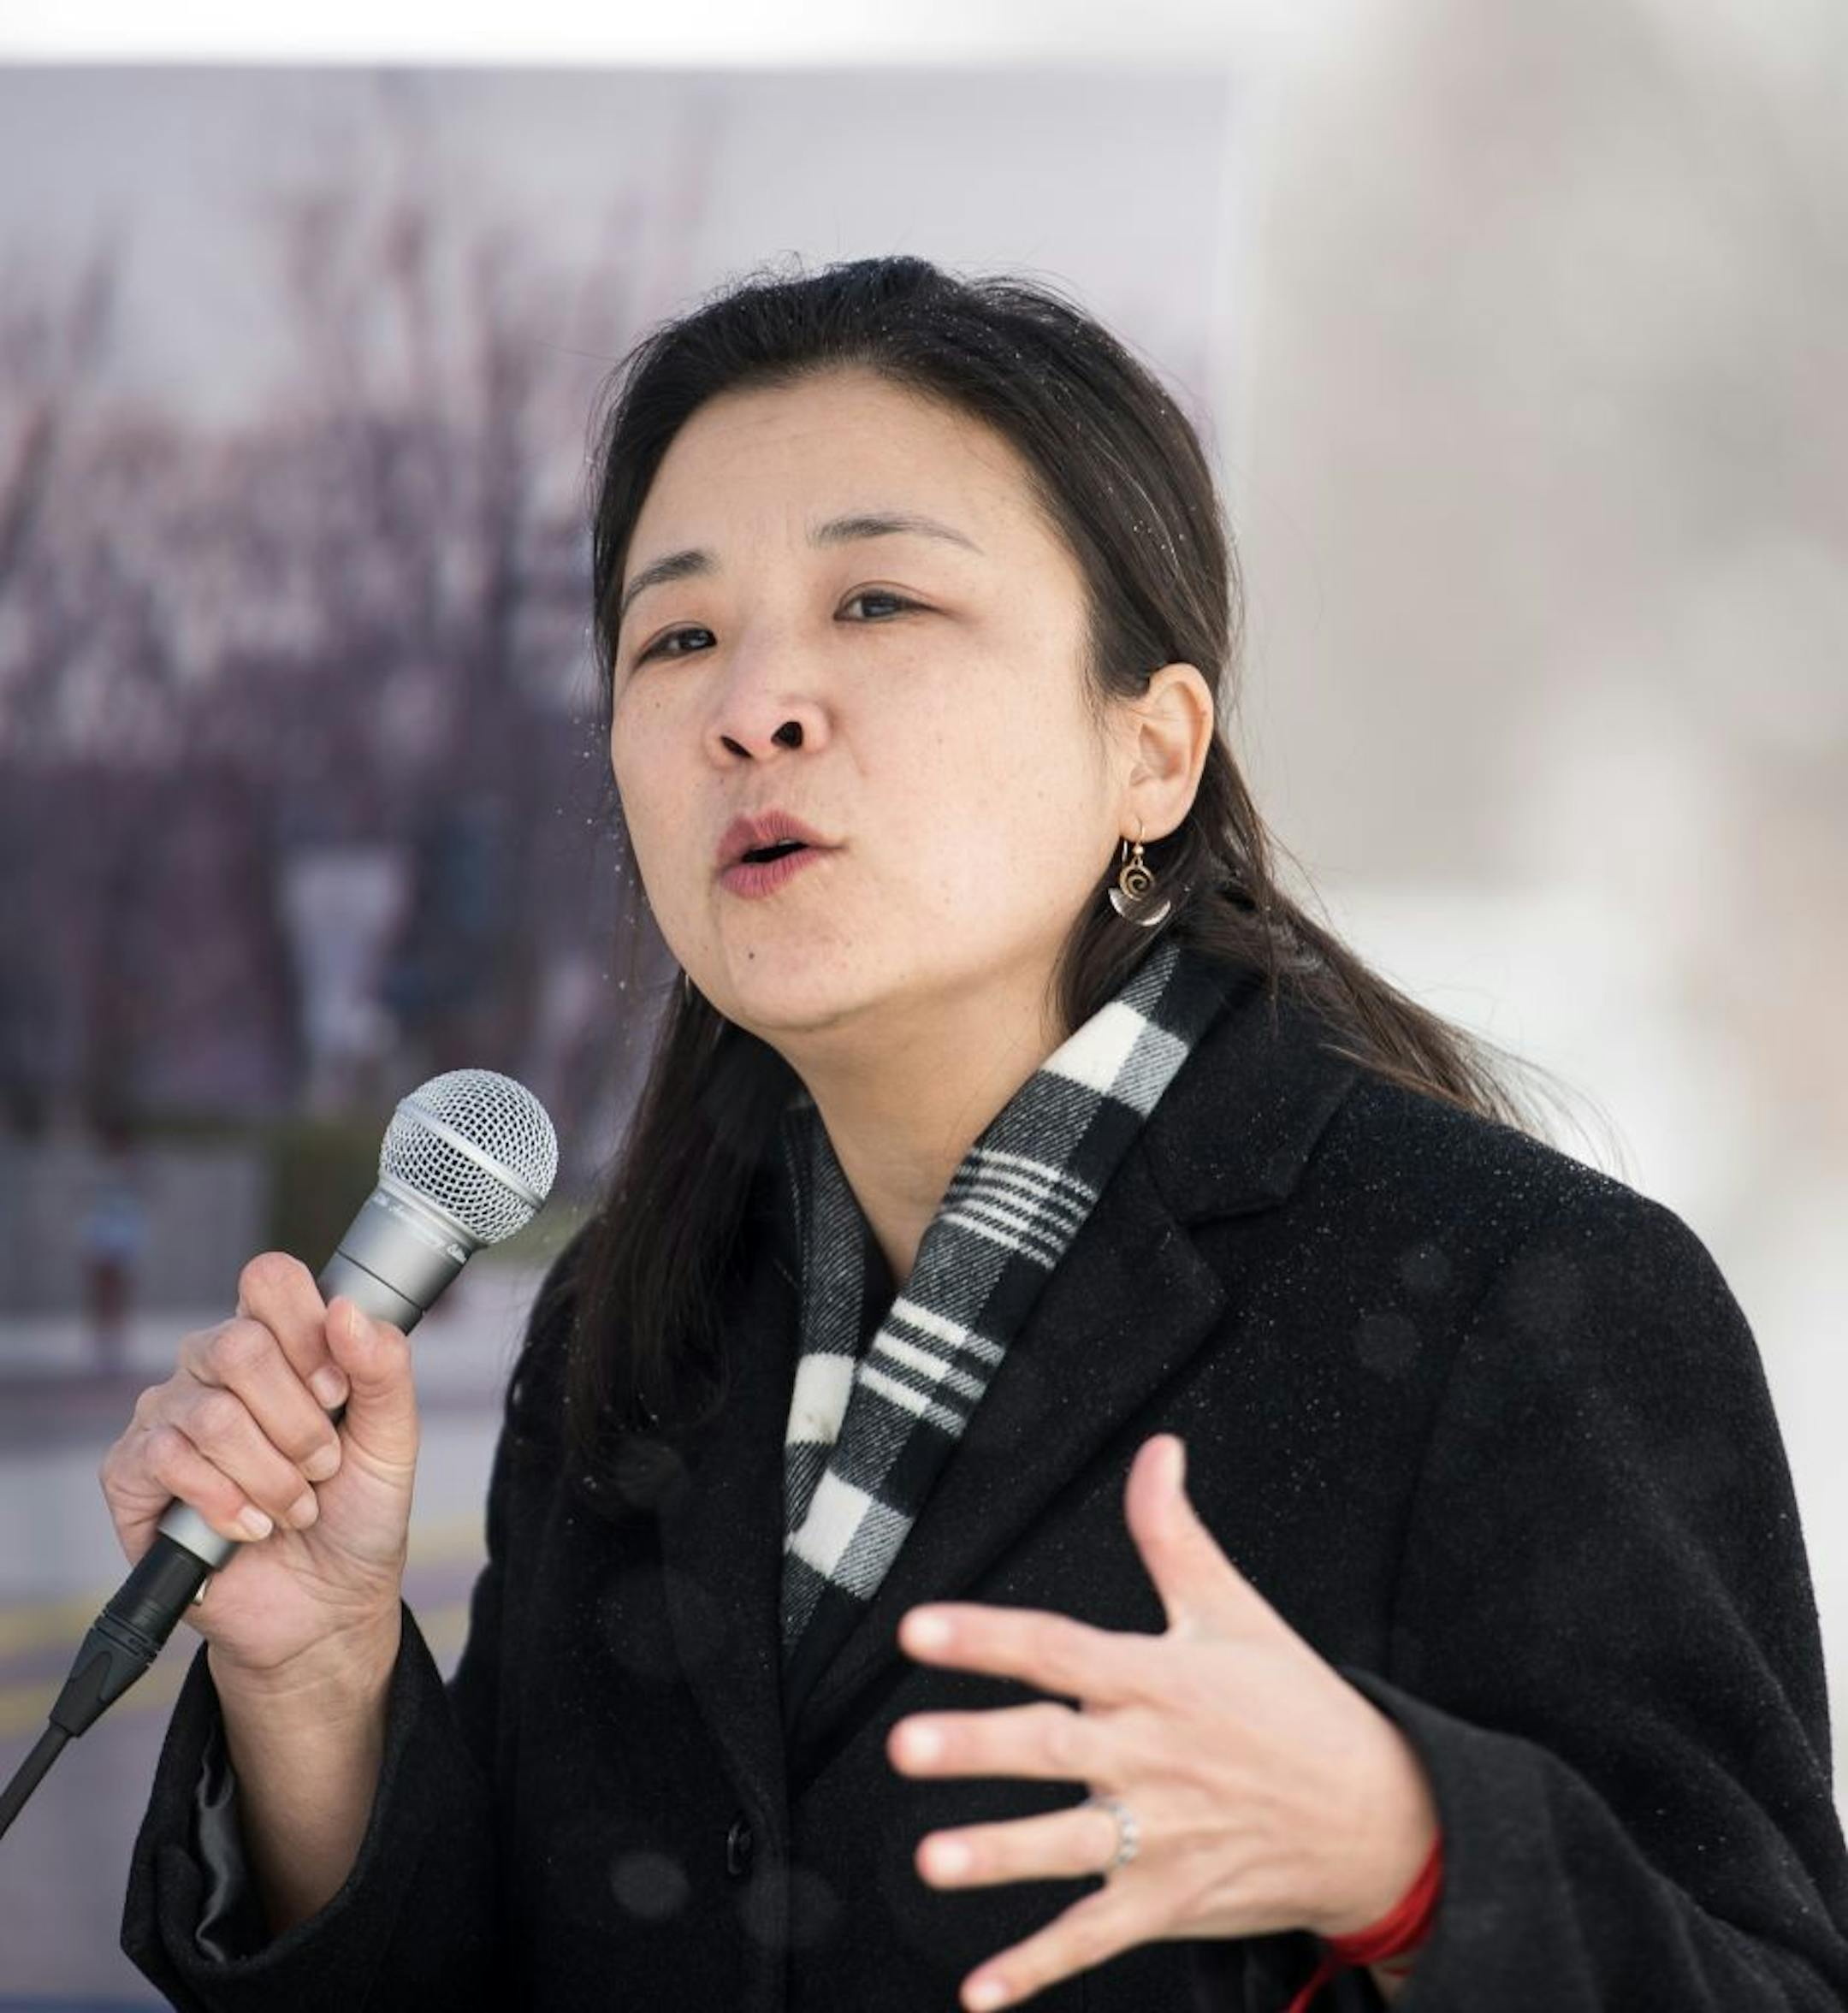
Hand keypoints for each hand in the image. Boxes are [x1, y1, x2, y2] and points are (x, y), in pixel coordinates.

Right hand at [97, 1252, 420, 1681]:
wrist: (326, 1604)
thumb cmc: (355, 1512)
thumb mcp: (392, 1438)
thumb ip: (384, 1367)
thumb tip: (347, 1309)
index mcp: (276, 1341)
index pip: (269, 1281)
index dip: (308, 1332)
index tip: (338, 1393)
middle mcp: (212, 1366)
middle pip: (240, 1345)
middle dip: (299, 1423)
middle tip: (323, 1466)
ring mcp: (166, 1415)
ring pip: (213, 1414)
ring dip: (272, 1475)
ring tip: (295, 1508)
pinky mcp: (131, 1474)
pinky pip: (166, 1459)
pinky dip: (225, 1502)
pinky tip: (249, 1527)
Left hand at [886, 1434, 1438, 2010]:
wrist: (1383, 1818)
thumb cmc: (1299, 1707)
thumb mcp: (1237, 1611)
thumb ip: (1174, 1533)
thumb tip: (1157, 1450)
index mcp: (1160, 1679)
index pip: (1059, 1647)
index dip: (987, 1636)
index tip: (919, 1629)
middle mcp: (1153, 1757)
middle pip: (1053, 1747)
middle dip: (978, 1748)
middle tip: (906, 1747)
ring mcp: (1161, 1837)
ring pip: (1066, 1847)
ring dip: (999, 1857)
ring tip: (933, 1861)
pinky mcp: (1170, 1902)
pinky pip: (1095, 1938)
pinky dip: (1037, 1968)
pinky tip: (979, 1991)